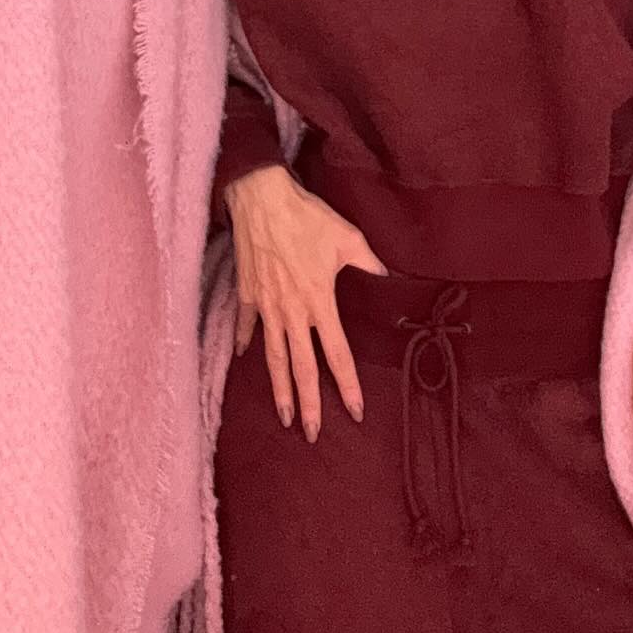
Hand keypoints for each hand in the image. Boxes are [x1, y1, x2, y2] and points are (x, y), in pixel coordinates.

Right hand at [224, 164, 386, 441]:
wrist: (260, 199)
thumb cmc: (306, 217)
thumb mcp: (347, 237)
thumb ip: (368, 261)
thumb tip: (387, 276)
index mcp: (319, 302)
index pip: (337, 354)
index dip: (347, 385)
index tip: (355, 411)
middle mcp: (292, 312)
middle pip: (302, 368)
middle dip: (308, 404)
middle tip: (311, 433)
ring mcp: (266, 306)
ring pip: (274, 357)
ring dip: (279, 389)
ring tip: (282, 416)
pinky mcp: (247, 294)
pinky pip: (246, 325)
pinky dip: (246, 342)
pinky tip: (245, 358)